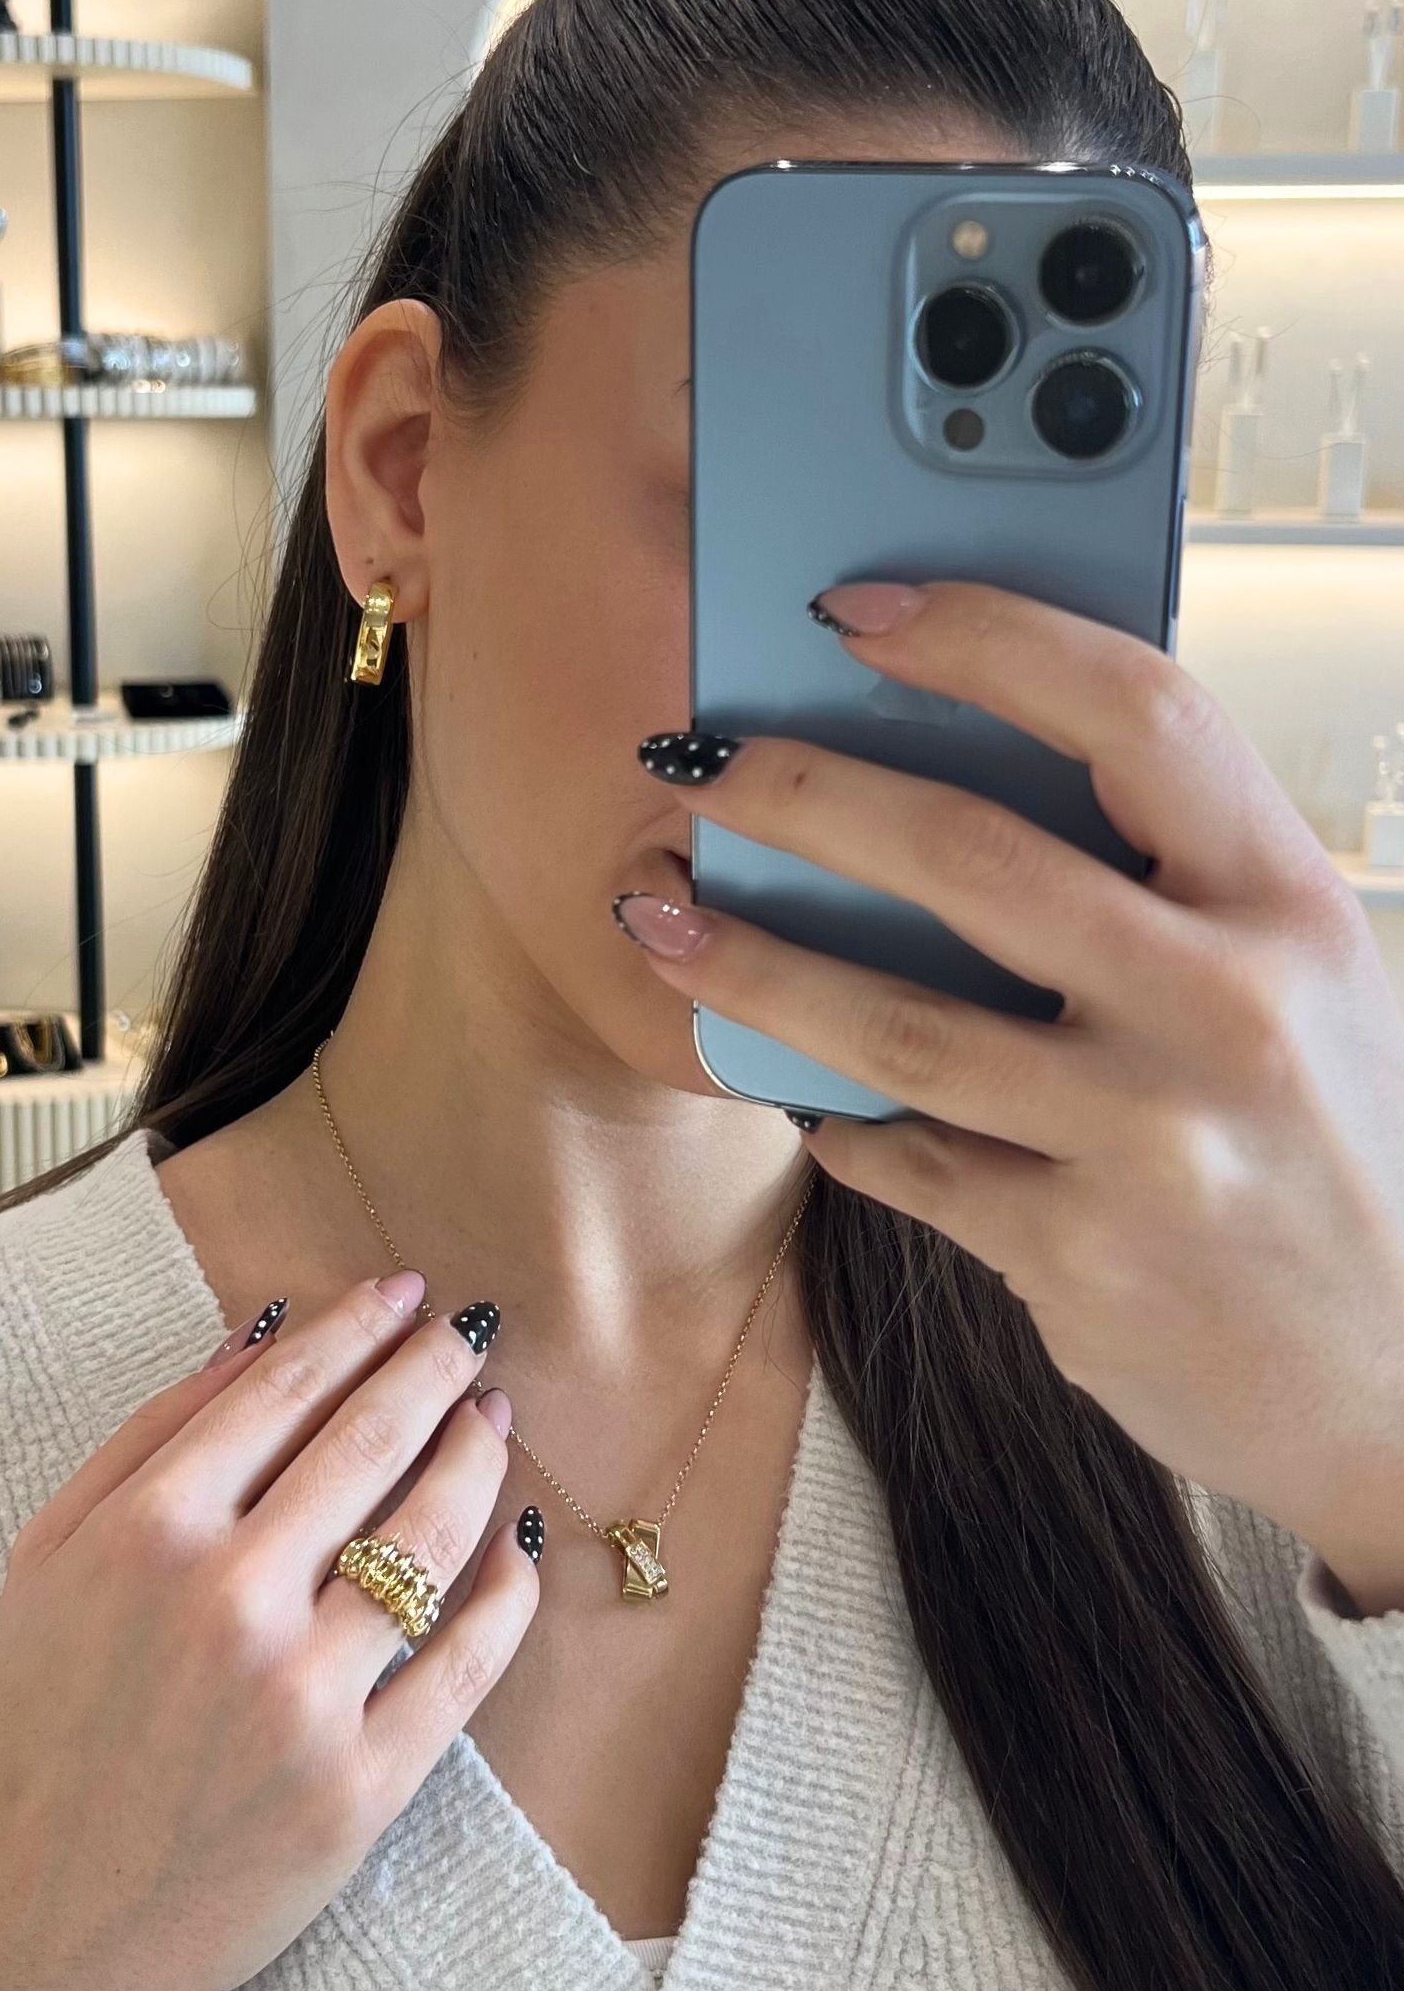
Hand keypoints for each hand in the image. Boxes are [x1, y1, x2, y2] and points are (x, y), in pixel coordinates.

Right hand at [0, 1273, 535, 1990]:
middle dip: (435, 1369)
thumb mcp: (54, 1558)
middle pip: (372, 1442)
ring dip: (480, 1457)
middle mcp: (231, 1604)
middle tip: (469, 1336)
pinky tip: (519, 1545)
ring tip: (493, 1419)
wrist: (38, 1930)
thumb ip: (152, 1434)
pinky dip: (511, 1590)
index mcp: (150, 1536)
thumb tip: (261, 1331)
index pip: (286, 1393)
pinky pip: (471, 1663)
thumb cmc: (45, 1725)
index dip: (357, 1327)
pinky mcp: (362, 1786)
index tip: (403, 1291)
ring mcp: (304, 1697)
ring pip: (435, 1537)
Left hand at [620, 576, 1403, 1606]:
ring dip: (753, 965)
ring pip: (898, 1026)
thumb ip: (1168, 884)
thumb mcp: (1299, 981)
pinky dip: (840, 1124)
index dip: (985, 638)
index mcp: (1287, 901)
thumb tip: (947, 775)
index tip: (857, 613)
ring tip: (660, 918)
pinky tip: (808, 1102)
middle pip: (974, 856)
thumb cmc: (1325, 1149)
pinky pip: (908, 1162)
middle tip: (704, 762)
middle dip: (806, 793)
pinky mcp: (1079, 1255)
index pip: (1137, 712)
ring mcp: (1150, 1140)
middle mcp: (1227, 1008)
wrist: (1394, 1377)